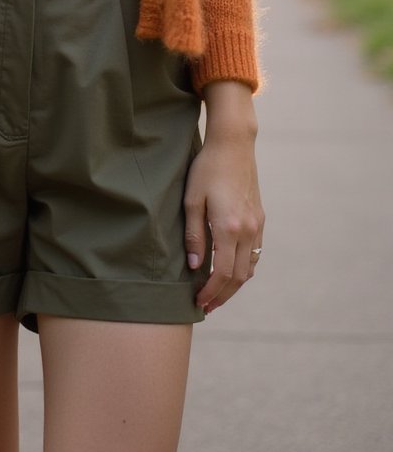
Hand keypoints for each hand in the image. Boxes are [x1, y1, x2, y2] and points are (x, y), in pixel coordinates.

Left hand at [184, 127, 263, 315]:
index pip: (221, 274)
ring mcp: (257, 225)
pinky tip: (231, 270)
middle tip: (206, 306)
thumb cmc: (207, 169)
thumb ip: (193, 235)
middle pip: (238, 277)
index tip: (198, 302)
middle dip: (222, 296)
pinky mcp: (260, 218)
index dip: (210, 292)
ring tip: (217, 293)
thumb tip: (194, 266)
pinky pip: (255, 253)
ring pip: (249, 268)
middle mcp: (247, 231)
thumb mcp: (191, 200)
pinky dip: (244, 269)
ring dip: (234, 285)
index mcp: (229, 228)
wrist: (233, 145)